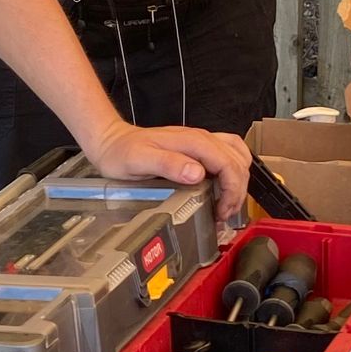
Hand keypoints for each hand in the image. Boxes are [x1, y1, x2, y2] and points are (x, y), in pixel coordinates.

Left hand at [80, 116, 251, 232]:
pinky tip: (224, 184)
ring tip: (227, 202)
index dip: (233, 189)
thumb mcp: (140, 160)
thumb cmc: (122, 153)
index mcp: (192, 142)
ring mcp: (199, 141)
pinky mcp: (196, 148)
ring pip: (236, 154)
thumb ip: (168, 164)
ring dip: (239, 179)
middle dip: (238, 190)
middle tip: (224, 213)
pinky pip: (227, 153)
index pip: (228, 163)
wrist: (111, 142)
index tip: (223, 210)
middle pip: (237, 161)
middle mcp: (200, 138)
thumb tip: (197, 173)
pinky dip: (233, 169)